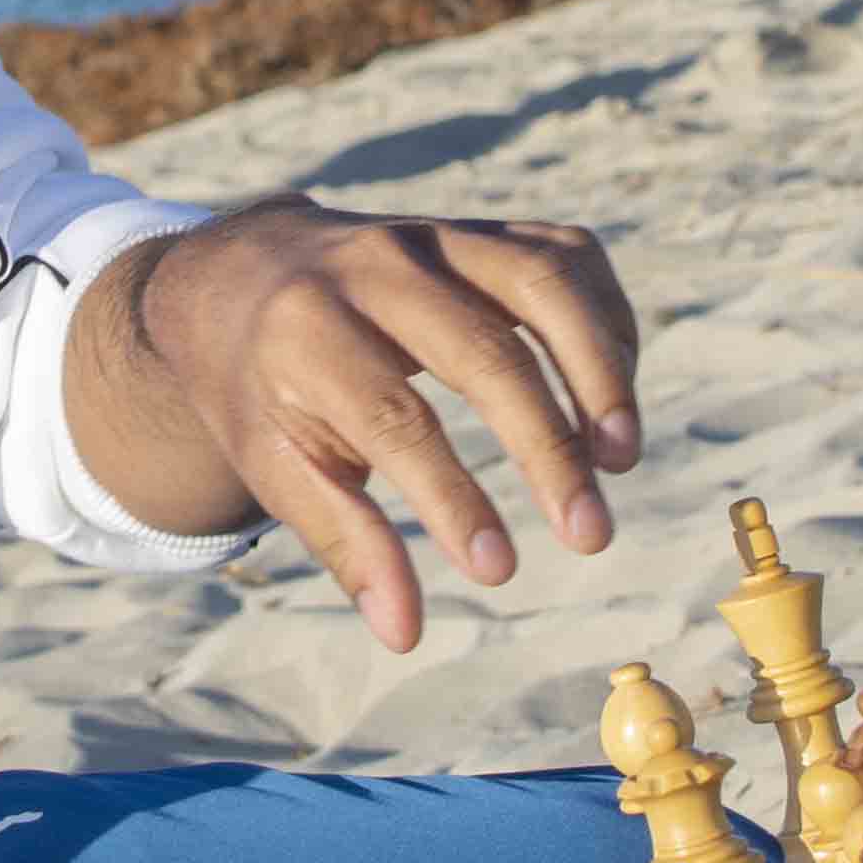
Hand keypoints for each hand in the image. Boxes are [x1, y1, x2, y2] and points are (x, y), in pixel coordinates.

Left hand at [64, 199, 642, 648]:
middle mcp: (376, 267)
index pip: (397, 419)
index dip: (453, 498)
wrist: (241, 271)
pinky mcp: (484, 229)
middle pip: (485, 352)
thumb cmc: (261, 387)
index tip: (498, 572)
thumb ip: (343, 541)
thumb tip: (404, 633)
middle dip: (548, 449)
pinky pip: (568, 258)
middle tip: (590, 536)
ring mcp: (438, 235)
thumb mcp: (273, 463)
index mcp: (305, 331)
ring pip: (545, 281)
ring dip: (600, 372)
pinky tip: (611, 401)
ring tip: (620, 460)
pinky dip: (606, 326)